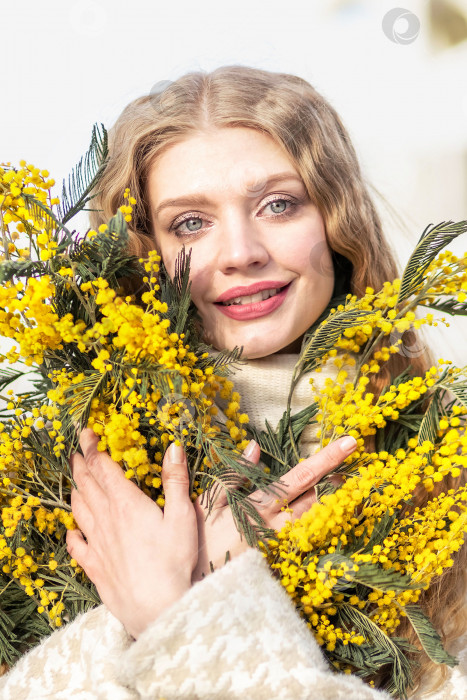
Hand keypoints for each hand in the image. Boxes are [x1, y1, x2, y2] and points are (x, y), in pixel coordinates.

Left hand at [66, 429, 197, 638]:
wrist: (156, 606)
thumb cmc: (173, 560)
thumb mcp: (183, 515)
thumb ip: (175, 480)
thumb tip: (174, 447)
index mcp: (126, 503)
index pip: (103, 467)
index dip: (93, 447)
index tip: (87, 432)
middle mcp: (105, 519)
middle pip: (87, 484)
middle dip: (81, 464)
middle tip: (77, 450)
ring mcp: (96, 543)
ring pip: (79, 509)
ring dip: (76, 490)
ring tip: (75, 480)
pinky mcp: (94, 566)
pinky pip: (76, 544)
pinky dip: (71, 532)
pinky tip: (70, 529)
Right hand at [191, 435, 356, 581]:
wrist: (196, 592)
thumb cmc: (198, 545)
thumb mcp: (208, 504)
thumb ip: (232, 475)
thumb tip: (254, 447)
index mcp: (259, 508)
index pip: (300, 478)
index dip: (326, 460)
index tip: (349, 443)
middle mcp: (276, 527)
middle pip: (316, 498)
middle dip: (336, 477)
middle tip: (353, 458)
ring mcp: (281, 547)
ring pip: (314, 519)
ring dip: (329, 499)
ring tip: (343, 481)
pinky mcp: (279, 563)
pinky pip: (303, 538)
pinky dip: (315, 521)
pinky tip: (321, 513)